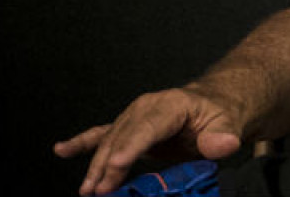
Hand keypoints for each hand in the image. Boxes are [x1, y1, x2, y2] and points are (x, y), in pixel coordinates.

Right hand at [53, 86, 241, 195]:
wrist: (216, 101)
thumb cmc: (219, 111)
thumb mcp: (228, 121)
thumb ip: (222, 134)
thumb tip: (221, 144)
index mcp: (170, 104)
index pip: (147, 128)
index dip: (131, 148)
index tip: (117, 166)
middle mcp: (146, 108)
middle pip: (123, 138)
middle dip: (108, 165)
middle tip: (100, 191)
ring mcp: (134, 117)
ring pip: (109, 142)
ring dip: (96, 166)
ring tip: (88, 190)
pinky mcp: (129, 128)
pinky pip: (101, 134)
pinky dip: (81, 143)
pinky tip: (62, 150)